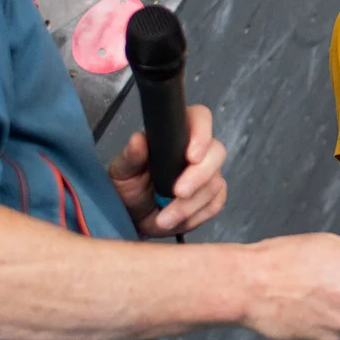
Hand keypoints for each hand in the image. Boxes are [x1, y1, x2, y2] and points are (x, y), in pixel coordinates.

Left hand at [108, 104, 228, 236]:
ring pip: (214, 184)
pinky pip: (214, 205)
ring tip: (163, 218)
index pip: (200, 118)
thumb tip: (138, 140)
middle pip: (216, 153)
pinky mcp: (211, 197)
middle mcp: (197, 150)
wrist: (132, 215)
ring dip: (189, 205)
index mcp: (176, 133)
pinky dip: (195, 216)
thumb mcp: (122, 171)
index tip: (191, 156)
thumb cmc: (128, 186)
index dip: (202, 134)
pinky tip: (175, 221)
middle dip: (199, 176)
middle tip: (178, 193)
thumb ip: (131, 156)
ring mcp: (207, 173)